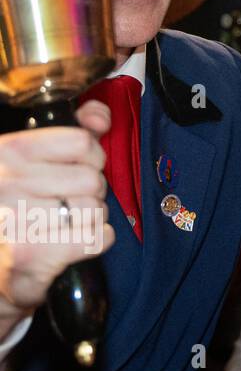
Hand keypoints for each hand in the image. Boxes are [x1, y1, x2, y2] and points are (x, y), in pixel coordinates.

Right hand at [0, 101, 113, 338]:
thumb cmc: (16, 209)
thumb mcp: (31, 161)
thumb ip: (71, 131)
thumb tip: (100, 116)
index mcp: (8, 152)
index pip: (82, 142)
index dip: (90, 158)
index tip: (76, 169)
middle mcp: (7, 182)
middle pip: (93, 179)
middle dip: (90, 193)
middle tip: (66, 204)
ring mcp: (18, 219)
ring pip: (96, 208)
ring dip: (90, 218)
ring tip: (64, 224)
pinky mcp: (33, 254)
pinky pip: (98, 237)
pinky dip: (95, 241)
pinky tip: (72, 243)